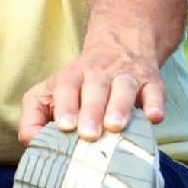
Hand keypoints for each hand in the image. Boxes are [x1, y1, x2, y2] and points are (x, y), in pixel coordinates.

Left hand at [19, 30, 165, 145]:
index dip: (65, 105)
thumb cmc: (80, 84)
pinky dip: (156, 103)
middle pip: (95, 88)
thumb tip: (31, 143)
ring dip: (120, 106)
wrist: (121, 43)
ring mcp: (127, 77)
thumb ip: (33, 117)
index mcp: (72, 77)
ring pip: (124, 88)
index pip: (66, 87)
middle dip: (92, 110)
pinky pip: (155, 91)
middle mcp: (99, 74)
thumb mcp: (50, 92)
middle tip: (88, 133)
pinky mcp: (151, 82)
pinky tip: (154, 117)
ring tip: (115, 126)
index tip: (64, 125)